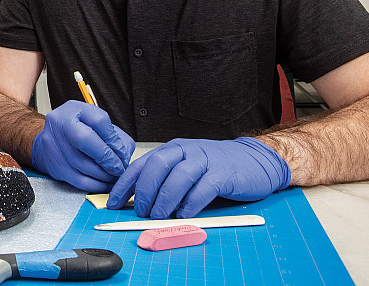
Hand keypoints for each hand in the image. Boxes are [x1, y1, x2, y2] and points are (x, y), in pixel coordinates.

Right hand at [30, 101, 135, 191]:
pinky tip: (105, 184)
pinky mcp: (55, 166)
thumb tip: (123, 156)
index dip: (114, 139)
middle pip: (85, 139)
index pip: (98, 120)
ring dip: (104, 174)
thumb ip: (114, 136)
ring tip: (114, 176)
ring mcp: (53, 145)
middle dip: (107, 157)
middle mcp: (59, 123)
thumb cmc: (78, 132)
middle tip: (119, 168)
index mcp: (73, 110)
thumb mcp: (96, 125)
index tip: (122, 152)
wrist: (52, 141)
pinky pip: (79, 180)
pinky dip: (96, 185)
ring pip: (83, 164)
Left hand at [107, 137, 290, 218]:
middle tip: (141, 212)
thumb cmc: (215, 168)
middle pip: (157, 167)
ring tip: (159, 217)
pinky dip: (190, 203)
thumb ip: (165, 180)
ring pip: (178, 177)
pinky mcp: (223, 174)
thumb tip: (138, 203)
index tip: (113, 203)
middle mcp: (186, 151)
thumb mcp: (185, 168)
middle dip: (144, 191)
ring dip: (164, 199)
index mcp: (172, 150)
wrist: (255, 160)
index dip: (124, 185)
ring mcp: (205, 161)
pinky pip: (203, 188)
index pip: (141, 165)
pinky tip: (184, 215)